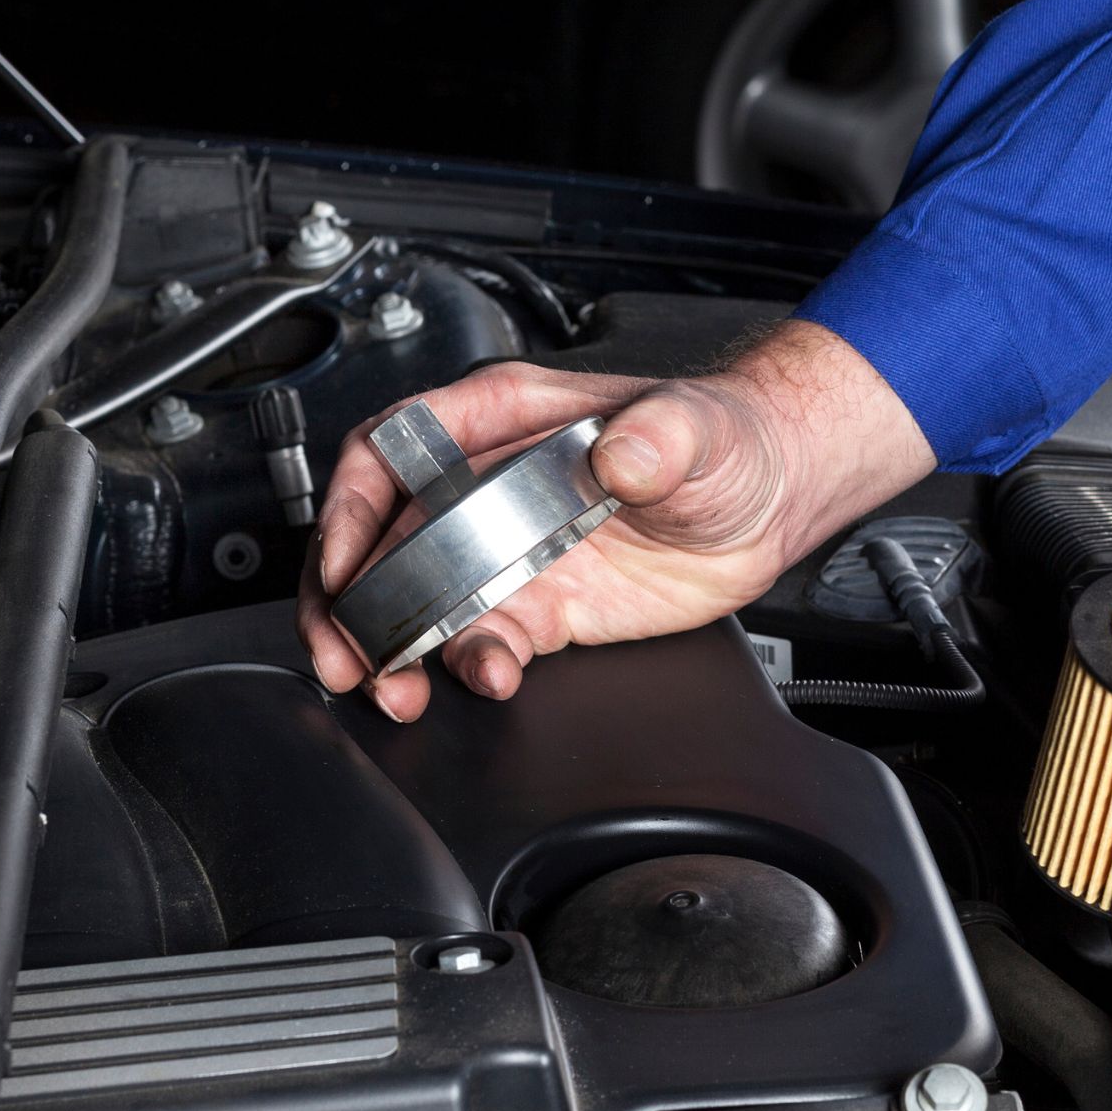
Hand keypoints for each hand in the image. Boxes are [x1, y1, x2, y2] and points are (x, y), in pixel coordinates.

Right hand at [297, 321, 933, 720]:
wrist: (768, 500)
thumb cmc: (724, 438)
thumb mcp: (695, 428)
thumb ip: (659, 437)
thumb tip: (624, 455)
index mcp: (502, 420)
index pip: (394, 452)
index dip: (353, 506)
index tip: (345, 561)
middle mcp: (489, 485)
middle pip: (382, 537)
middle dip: (348, 600)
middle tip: (343, 655)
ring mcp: (508, 547)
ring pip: (416, 598)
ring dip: (392, 647)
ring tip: (393, 690)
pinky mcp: (541, 604)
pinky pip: (482, 639)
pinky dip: (469, 666)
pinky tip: (485, 682)